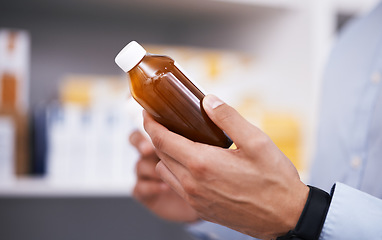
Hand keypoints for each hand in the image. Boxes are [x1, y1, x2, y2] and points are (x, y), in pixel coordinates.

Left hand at [143, 94, 308, 239]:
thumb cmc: (274, 180)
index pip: (161, 139)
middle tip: (167, 122)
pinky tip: (193, 165)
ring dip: (166, 155)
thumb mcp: (256, 141)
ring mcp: (195, 198)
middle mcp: (192, 183)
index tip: (147, 112)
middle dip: (158, 135)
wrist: (285, 216)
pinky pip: (176, 186)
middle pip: (160, 154)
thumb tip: (208, 101)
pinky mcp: (200, 208)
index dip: (150, 123)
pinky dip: (175, 172)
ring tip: (181, 143)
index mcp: (202, 163)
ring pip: (165, 171)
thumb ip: (227, 118)